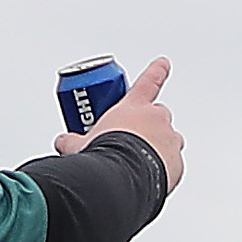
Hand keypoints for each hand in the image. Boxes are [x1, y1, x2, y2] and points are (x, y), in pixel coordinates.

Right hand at [64, 55, 185, 192]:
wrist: (122, 178)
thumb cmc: (104, 154)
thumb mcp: (81, 145)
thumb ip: (72, 141)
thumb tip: (63, 142)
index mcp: (134, 107)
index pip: (148, 81)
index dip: (157, 70)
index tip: (163, 63)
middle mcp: (156, 118)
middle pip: (158, 114)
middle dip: (148, 124)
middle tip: (134, 139)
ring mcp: (169, 139)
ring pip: (169, 139)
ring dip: (159, 146)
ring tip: (143, 162)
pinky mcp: (177, 162)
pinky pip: (173, 163)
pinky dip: (165, 169)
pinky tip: (150, 178)